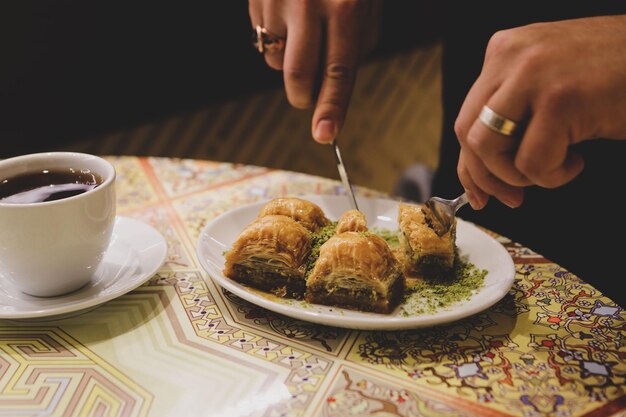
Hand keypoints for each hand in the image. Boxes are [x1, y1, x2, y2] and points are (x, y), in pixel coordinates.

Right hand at [248, 0, 380, 142]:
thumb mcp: (363, 7)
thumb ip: (354, 48)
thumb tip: (329, 92)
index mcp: (344, 8)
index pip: (338, 72)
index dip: (331, 108)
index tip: (325, 135)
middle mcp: (308, 5)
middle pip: (298, 76)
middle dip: (303, 97)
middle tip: (307, 94)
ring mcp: (277, 2)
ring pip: (276, 62)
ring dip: (288, 60)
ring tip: (302, 26)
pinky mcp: (256, 1)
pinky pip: (262, 41)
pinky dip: (276, 37)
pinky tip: (288, 11)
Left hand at [454, 15, 625, 208]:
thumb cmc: (614, 73)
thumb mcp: (547, 81)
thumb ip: (512, 109)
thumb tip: (481, 167)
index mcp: (504, 51)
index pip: (466, 119)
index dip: (470, 165)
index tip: (480, 192)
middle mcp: (510, 57)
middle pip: (469, 135)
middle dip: (487, 178)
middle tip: (513, 197)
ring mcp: (532, 75)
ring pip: (489, 149)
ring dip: (518, 175)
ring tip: (553, 166)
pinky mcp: (559, 99)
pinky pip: (531, 162)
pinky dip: (552, 176)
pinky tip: (577, 160)